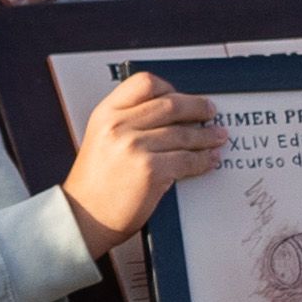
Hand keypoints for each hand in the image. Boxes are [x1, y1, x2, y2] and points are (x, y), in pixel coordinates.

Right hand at [60, 72, 225, 256]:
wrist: (84, 218)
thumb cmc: (95, 184)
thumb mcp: (101, 139)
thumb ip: (127, 122)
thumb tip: (171, 114)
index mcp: (106, 113)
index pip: (144, 83)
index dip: (169, 88)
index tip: (182, 96)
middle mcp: (118, 126)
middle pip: (171, 105)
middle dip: (197, 108)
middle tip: (210, 111)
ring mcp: (134, 148)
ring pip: (183, 133)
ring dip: (206, 135)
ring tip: (218, 137)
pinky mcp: (150, 171)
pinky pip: (187, 160)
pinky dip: (203, 160)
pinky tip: (209, 160)